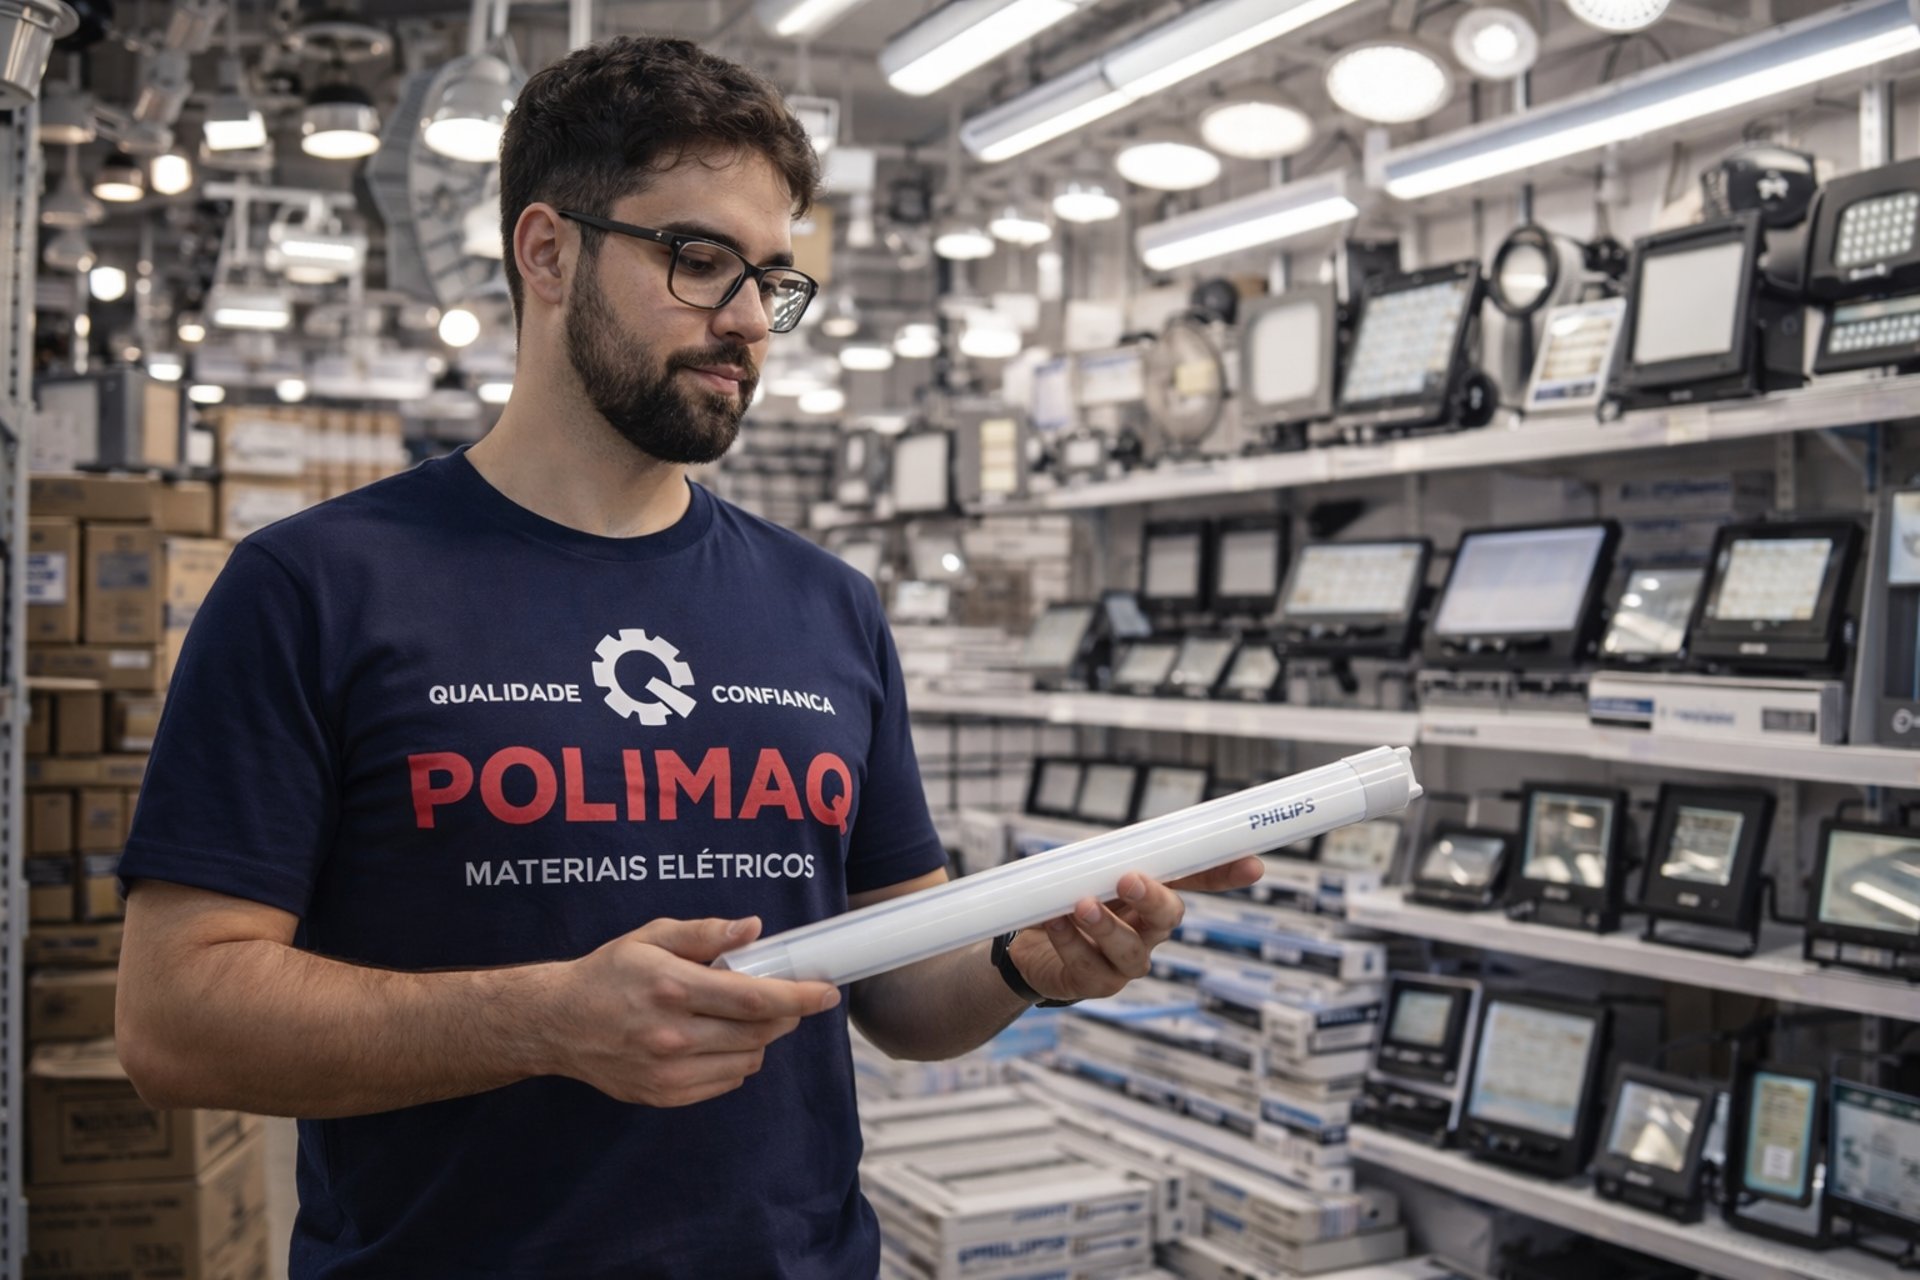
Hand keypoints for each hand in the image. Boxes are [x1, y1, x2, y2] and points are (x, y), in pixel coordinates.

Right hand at [547, 916, 840, 1107]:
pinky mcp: (664, 1095)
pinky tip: (718, 1041)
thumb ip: (705, 933)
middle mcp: (673, 1035)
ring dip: (760, 1040)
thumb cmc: (608, 973)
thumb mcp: (652, 937)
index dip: (799, 997)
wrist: (557, 1023)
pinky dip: (735, 1062)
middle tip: (785, 999)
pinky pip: (725, 1083)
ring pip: (747, 1061)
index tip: (826, 992)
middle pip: (759, 1033)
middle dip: (784, 1015)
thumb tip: (753, 928)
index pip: (755, 999)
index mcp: (674, 988)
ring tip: (743, 1018)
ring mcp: (668, 1071)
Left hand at [1007, 857, 1263, 1001]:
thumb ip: (1102, 855)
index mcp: (1152, 894)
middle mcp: (1147, 930)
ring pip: (1129, 950)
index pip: (1197, 880)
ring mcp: (1125, 961)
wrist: (1027, 940)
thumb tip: (1113, 845)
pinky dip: (1068, 940)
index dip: (1225, 873)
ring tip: (1080, 906)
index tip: (1254, 865)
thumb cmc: (1064, 896)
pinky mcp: (1096, 984)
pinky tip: (1054, 921)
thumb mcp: (1084, 866)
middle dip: (1153, 899)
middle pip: (1169, 917)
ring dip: (1105, 926)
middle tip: (1129, 879)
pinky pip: (1087, 966)